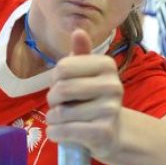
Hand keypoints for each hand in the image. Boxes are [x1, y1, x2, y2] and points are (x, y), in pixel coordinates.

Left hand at [46, 29, 123, 158]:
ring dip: (52, 119)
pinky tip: (60, 132)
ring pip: (61, 113)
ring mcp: (110, 110)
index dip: (54, 79)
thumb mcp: (85, 74)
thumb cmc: (91, 98)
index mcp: (107, 65)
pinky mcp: (104, 132)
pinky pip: (64, 131)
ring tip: (62, 120)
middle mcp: (113, 85)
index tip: (61, 85)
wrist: (111, 132)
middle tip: (58, 105)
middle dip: (52, 100)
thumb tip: (78, 31)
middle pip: (61, 89)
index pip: (62, 67)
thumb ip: (79, 54)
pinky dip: (55, 133)